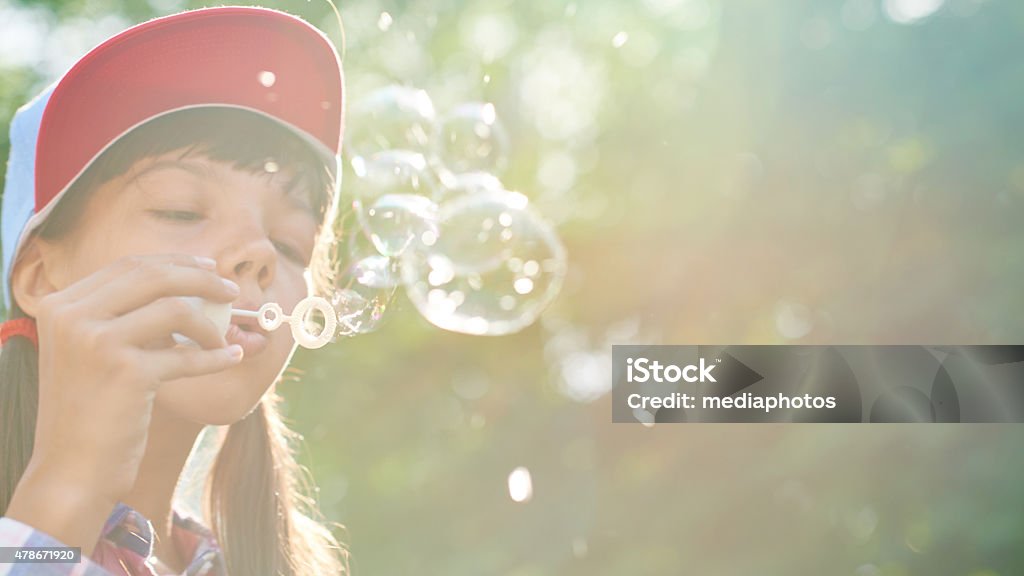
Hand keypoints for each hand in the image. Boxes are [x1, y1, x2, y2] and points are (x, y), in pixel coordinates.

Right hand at [5, 253, 241, 553]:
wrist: (71, 469)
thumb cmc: (90, 409)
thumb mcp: (92, 350)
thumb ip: (124, 315)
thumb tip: (192, 282)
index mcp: (61, 305)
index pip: (129, 265)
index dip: (176, 263)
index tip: (207, 268)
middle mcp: (73, 317)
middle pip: (154, 276)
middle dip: (202, 280)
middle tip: (231, 293)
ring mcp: (97, 342)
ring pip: (176, 308)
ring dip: (211, 324)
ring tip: (224, 339)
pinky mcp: (127, 372)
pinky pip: (188, 355)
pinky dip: (216, 356)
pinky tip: (232, 358)